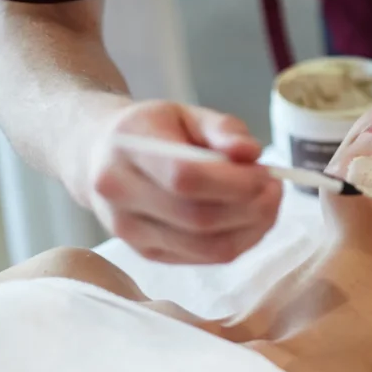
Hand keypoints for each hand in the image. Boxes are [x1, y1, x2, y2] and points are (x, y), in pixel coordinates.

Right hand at [85, 101, 282, 263]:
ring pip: (206, 247)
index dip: (235, 182)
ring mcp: (130, 232)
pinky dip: (239, 242)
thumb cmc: (151, 130)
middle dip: (250, 208)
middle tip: (275, 189)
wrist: (97, 156)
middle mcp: (120, 196)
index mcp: (127, 150)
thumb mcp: (185, 113)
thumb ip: (223, 128)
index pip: (184, 176)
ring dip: (251, 230)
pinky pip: (204, 258)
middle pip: (198, 218)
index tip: (265, 174)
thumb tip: (251, 154)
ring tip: (268, 204)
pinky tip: (251, 221)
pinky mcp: (147, 253)